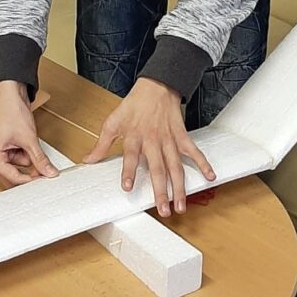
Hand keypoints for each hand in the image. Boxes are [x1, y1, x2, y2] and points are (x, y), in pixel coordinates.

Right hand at [0, 81, 57, 187]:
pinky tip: (31, 143)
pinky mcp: (10, 149)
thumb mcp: (28, 138)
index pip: (13, 178)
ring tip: (32, 143)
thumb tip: (49, 172)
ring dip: (31, 159)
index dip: (30, 180)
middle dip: (30, 171)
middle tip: (45, 169)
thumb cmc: (11, 112)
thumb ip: (39, 158)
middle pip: (15, 175)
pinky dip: (30, 153)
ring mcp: (2, 154)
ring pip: (22, 166)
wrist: (11, 94)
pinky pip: (23, 158)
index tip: (45, 180)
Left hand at [83, 77, 214, 215]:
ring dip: (179, 187)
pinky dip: (203, 163)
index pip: (131, 157)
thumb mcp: (113, 122)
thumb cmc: (134, 105)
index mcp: (135, 137)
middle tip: (163, 209)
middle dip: (161, 191)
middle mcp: (153, 141)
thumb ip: (101, 144)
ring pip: (176, 167)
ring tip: (180, 205)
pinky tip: (209, 177)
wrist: (157, 86)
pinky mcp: (182, 136)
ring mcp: (169, 140)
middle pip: (158, 169)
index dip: (129, 171)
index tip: (128, 187)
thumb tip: (87, 160)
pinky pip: (194, 152)